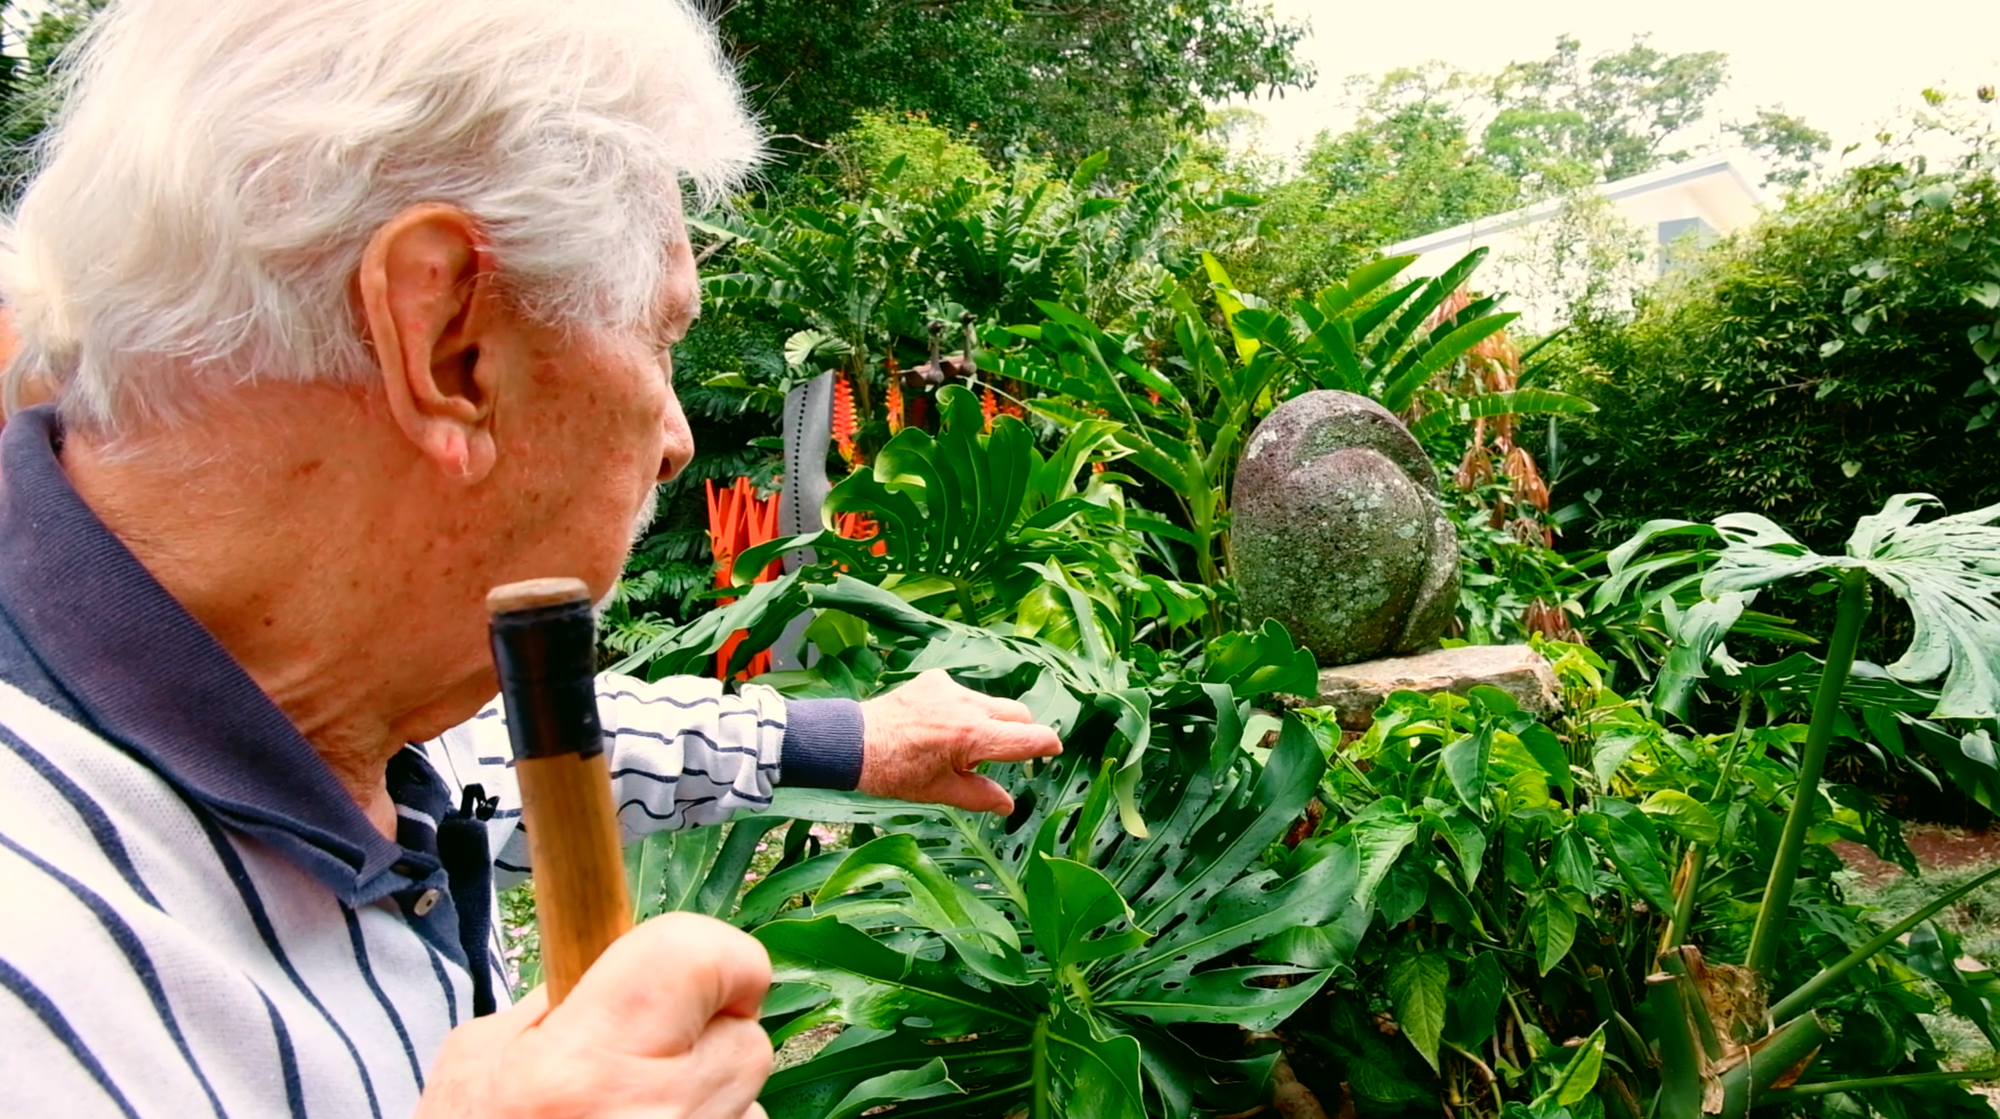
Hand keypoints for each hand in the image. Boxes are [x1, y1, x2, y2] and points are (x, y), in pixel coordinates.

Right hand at [416, 912, 772, 1117]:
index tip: (698, 973)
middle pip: (747, 1037)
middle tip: (645, 1059)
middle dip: (707, 1037)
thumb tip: (614, 972)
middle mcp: (654, 1116)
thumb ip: (556, 1010)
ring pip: (750, 1101)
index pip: (704, 959)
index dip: (716, 956)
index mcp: (586, 1065)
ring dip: (708, 1100)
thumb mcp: (477, 1069)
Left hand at [857, 668, 1062, 813]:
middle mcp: (967, 706)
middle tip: (1004, 754)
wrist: (852, 742)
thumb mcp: (940, 792)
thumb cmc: (893, 773)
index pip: (1028, 737)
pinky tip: (939, 725)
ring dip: (989, 721)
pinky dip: (962, 708)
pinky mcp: (934, 680)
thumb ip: (980, 796)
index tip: (1054, 750)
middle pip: (1018, 713)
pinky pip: (963, 693)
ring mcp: (950, 688)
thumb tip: (1009, 805)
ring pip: (991, 702)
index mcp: (973, 737)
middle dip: (1020, 732)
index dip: (1047, 745)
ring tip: (958, 745)